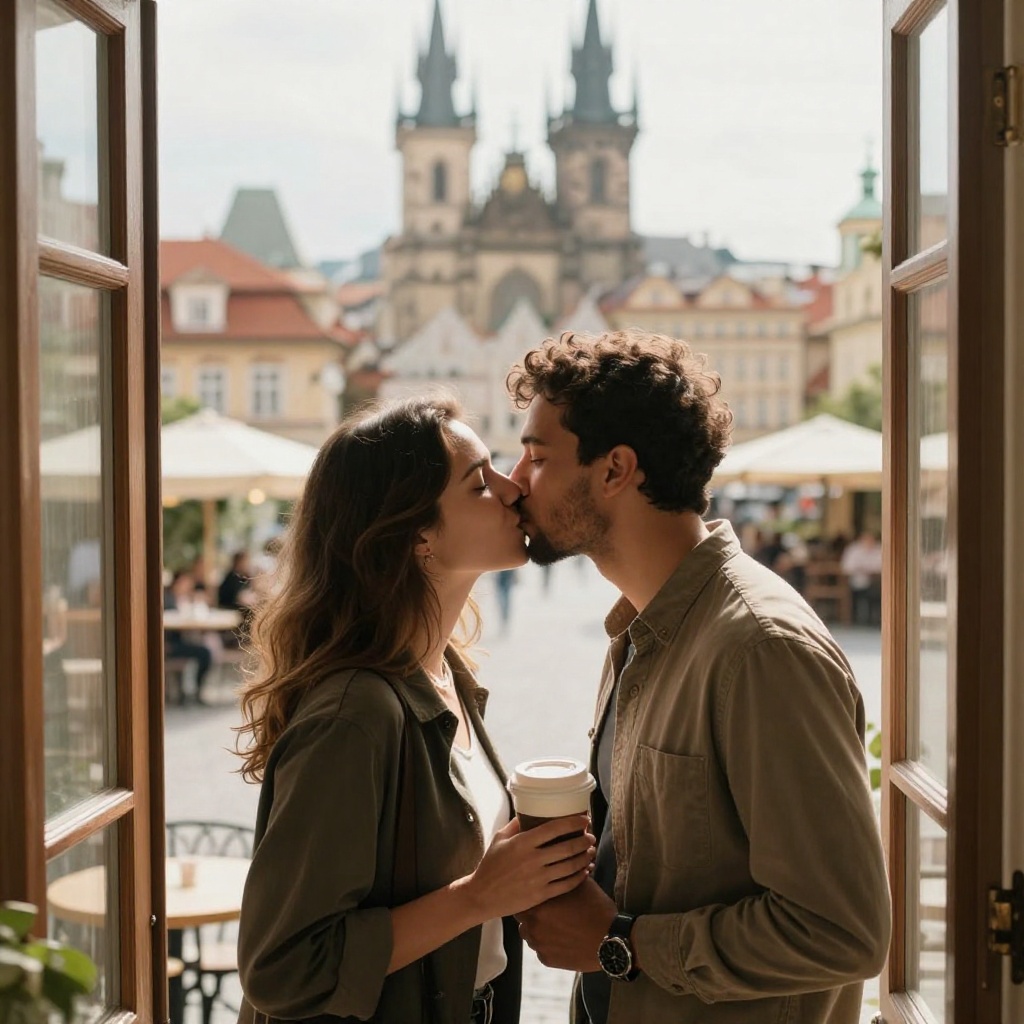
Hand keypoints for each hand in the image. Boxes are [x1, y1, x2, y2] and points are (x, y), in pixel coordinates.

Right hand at [463, 816, 594, 919]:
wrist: (482, 895)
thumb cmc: (490, 864)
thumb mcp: (499, 838)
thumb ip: (516, 824)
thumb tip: (530, 810)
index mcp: (523, 842)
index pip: (554, 828)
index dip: (573, 823)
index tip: (584, 820)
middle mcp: (533, 859)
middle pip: (567, 848)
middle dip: (584, 841)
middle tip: (590, 837)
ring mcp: (538, 878)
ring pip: (570, 866)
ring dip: (585, 858)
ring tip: (591, 852)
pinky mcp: (541, 894)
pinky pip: (566, 885)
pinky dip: (579, 877)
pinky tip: (585, 871)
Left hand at [516, 878, 616, 971]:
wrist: (611, 940)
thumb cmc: (596, 908)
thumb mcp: (580, 883)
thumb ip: (565, 873)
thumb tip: (562, 858)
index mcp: (538, 905)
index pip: (522, 897)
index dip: (529, 893)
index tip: (537, 891)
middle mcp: (533, 926)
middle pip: (522, 917)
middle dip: (532, 912)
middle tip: (547, 908)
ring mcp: (539, 945)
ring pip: (529, 934)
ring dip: (537, 928)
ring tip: (555, 924)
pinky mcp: (546, 960)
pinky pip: (539, 949)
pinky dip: (546, 943)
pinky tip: (561, 937)